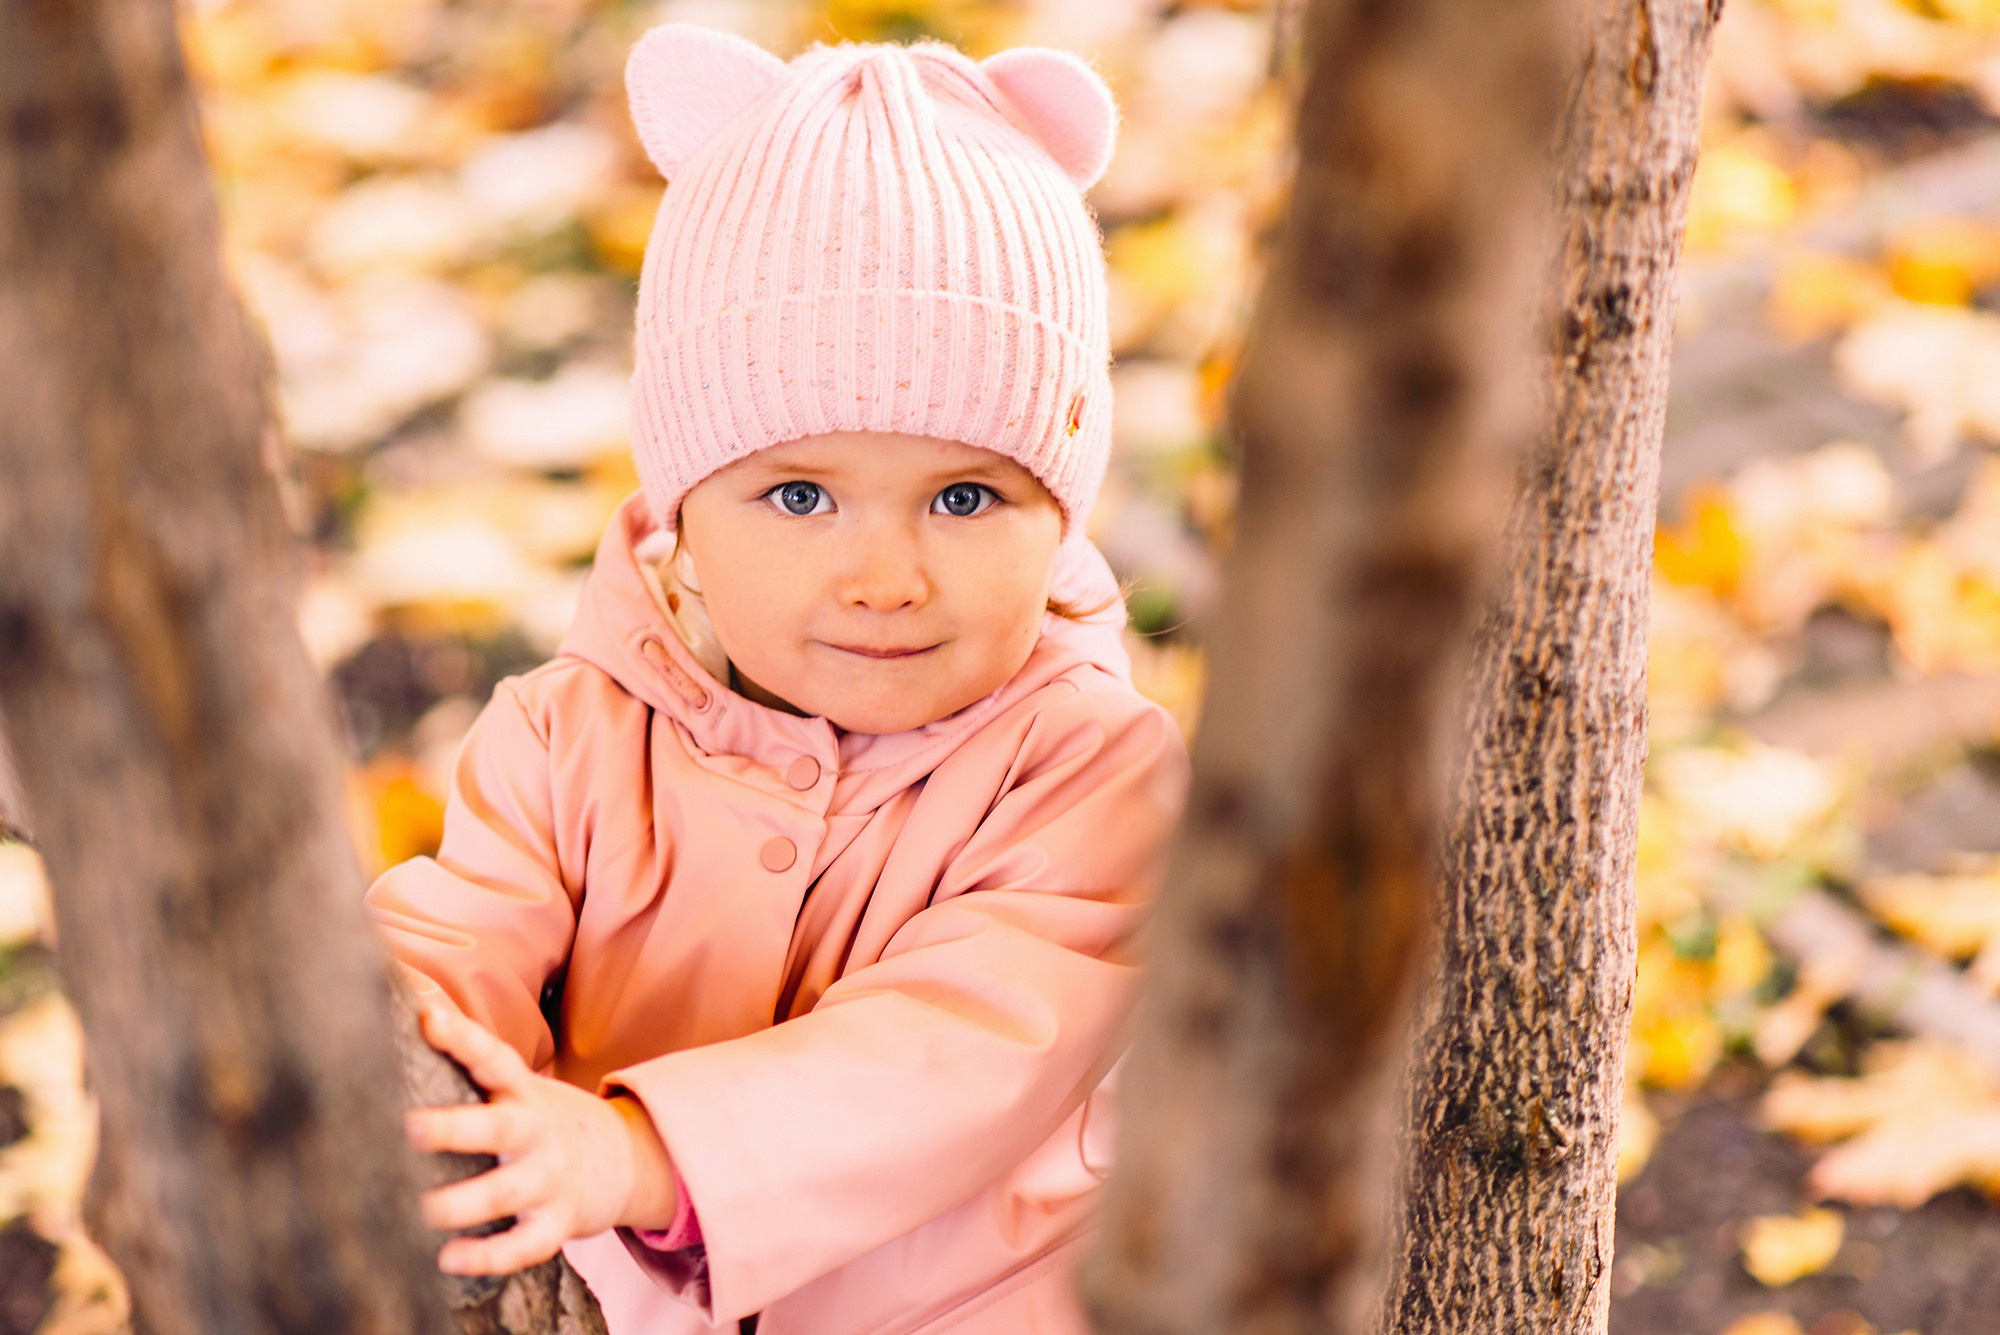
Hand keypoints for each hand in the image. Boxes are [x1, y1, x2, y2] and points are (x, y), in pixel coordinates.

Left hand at [404, 1001, 678, 1274]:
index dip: (462, 1037)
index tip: (427, 1018)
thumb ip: (472, 1069)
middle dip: (455, 1128)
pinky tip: (450, 1258)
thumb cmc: (543, 1123)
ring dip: (463, 1202)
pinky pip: (526, 1242)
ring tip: (420, 1211)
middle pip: (498, 1126)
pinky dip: (491, 1255)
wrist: (626, 1160)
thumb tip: (405, 1018)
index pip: (493, 1057)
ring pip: (506, 1190)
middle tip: (411, 1128)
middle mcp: (536, 1131)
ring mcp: (549, 1177)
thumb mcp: (519, 1090)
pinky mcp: (557, 1221)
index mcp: (523, 1093)